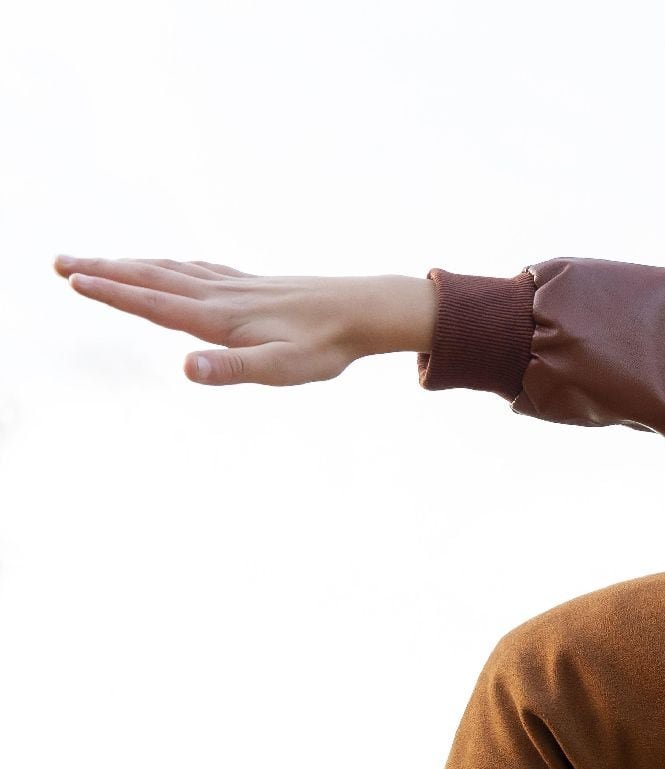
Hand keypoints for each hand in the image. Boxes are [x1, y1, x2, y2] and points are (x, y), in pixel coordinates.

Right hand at [54, 256, 434, 385]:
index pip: (153, 303)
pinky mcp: (253, 284)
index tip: (72, 279)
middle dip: (104, 271)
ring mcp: (236, 286)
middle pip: (151, 278)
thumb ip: (231, 369)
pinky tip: (170, 265)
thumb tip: (186, 368)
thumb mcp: (282, 369)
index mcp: (219, 318)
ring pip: (172, 269)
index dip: (112, 293)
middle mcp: (221, 295)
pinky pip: (199, 268)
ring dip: (130, 265)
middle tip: (58, 262)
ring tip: (96, 262)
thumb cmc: (327, 346)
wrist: (366, 310)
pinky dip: (170, 264)